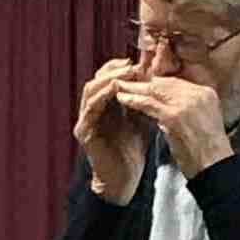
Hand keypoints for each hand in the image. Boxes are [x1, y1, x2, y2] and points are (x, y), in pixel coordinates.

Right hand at [73, 58, 154, 205]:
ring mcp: (85, 120)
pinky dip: (103, 95)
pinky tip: (117, 90)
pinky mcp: (83, 131)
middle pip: (97, 79)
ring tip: (127, 73)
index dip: (120, 67)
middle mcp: (91, 109)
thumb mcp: (142, 117)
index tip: (139, 62)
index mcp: (104, 104)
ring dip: (109, 78)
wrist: (125, 177)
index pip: (107, 77)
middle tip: (133, 65)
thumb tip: (156, 75)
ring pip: (90, 89)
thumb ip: (143, 98)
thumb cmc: (134, 149)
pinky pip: (91, 107)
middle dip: (115, 69)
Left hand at [115, 77, 233, 178]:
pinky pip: (148, 103)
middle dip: (143, 82)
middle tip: (125, 80)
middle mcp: (198, 94)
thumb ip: (185, 109)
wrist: (214, 167)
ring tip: (118, 86)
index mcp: (206, 94)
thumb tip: (162, 104)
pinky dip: (133, 100)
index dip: (156, 82)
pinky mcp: (174, 116)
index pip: (176, 82)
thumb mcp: (201, 121)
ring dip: (134, 88)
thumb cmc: (206, 152)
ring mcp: (186, 104)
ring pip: (155, 90)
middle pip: (165, 82)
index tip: (141, 83)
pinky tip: (122, 98)